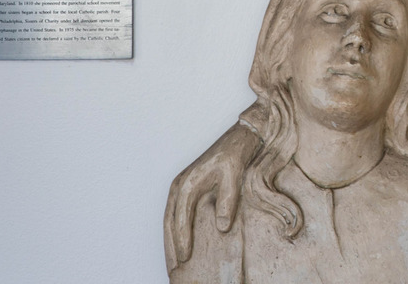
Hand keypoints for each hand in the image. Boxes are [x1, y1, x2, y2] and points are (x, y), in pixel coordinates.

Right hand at [163, 122, 261, 271]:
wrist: (238, 139)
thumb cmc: (234, 156)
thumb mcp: (233, 177)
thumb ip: (226, 201)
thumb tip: (221, 226)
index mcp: (187, 183)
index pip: (180, 218)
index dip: (181, 239)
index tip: (185, 258)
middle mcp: (179, 186)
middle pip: (169, 222)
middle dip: (170, 246)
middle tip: (174, 268)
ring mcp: (181, 187)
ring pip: (169, 219)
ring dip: (170, 240)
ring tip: (174, 261)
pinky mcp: (187, 189)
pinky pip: (176, 214)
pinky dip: (175, 230)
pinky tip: (182, 243)